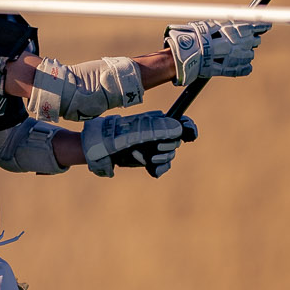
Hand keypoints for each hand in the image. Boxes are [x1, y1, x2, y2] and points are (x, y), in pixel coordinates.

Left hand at [82, 111, 197, 177]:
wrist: (99, 150)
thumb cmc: (116, 137)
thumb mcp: (137, 132)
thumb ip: (157, 129)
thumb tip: (179, 128)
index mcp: (156, 121)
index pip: (179, 122)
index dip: (187, 128)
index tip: (190, 134)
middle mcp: (156, 133)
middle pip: (176, 141)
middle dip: (168, 147)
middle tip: (155, 148)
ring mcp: (152, 146)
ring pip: (170, 155)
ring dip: (161, 158)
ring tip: (147, 158)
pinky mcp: (147, 159)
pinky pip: (163, 165)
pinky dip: (159, 168)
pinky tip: (152, 168)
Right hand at [165, 19, 268, 84]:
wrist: (188, 51)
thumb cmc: (198, 35)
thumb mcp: (213, 24)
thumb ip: (227, 25)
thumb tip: (238, 20)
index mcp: (237, 29)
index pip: (256, 26)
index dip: (262, 26)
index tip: (267, 26)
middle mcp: (240, 43)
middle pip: (255, 41)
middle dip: (250, 41)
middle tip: (242, 41)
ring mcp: (237, 57)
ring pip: (250, 56)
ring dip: (244, 54)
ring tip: (231, 53)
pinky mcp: (232, 69)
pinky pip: (244, 69)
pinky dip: (243, 68)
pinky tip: (238, 66)